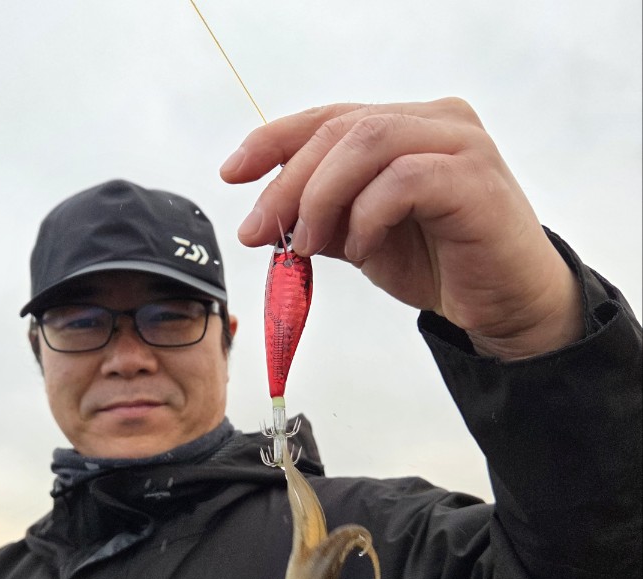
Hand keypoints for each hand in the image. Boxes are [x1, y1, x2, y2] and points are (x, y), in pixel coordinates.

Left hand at [220, 98, 582, 359]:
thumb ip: (321, 218)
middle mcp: (436, 121)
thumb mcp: (362, 237)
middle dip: (288, 182)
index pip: (328, 118)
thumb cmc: (438, 262)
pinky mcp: (475, 179)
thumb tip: (264, 221)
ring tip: (307, 243)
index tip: (233, 172)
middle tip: (260, 231)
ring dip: (321, 196)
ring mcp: (460, 144)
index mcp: (406, 126)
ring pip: (367, 143)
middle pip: (340, 130)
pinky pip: (403, 181)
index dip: (274, 140)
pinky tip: (360, 249)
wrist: (502, 303)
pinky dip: (367, 216)